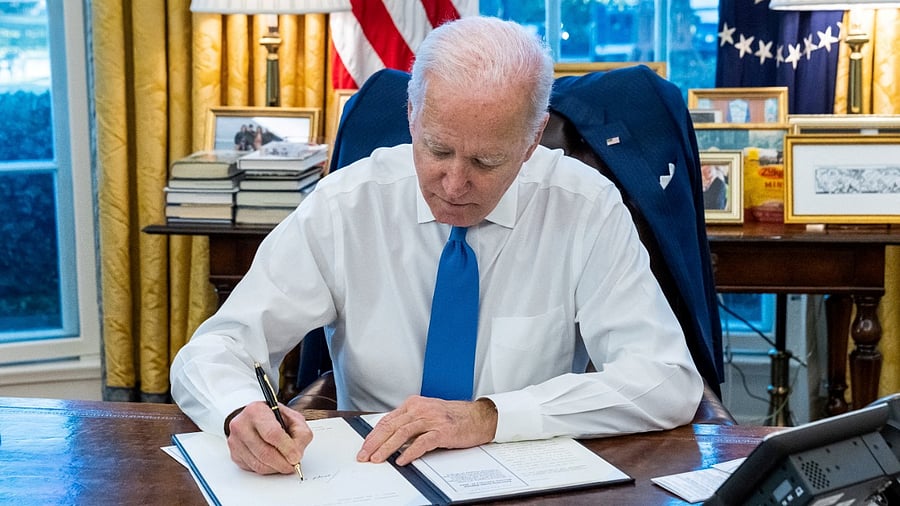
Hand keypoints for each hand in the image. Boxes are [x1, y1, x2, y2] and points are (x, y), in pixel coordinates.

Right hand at [225, 401, 313, 473]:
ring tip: (285, 464)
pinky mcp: (234, 454)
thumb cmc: (274, 418)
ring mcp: (235, 441)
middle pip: (264, 452)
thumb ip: (300, 433)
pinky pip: (253, 469)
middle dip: (282, 463)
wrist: (254, 418)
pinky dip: (267, 469)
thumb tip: (297, 453)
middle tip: (293, 465)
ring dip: (276, 468)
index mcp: (256, 411)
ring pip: (258, 464)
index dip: (286, 448)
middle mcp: (242, 425)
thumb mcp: (293, 418)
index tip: (296, 457)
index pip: (272, 433)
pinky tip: (273, 462)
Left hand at [357, 396, 497, 465]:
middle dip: (374, 443)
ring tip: (377, 459)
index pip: (387, 420)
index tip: (364, 447)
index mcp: (414, 404)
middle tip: (364, 455)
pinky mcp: (443, 431)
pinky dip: (410, 452)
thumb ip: (410, 422)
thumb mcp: (428, 413)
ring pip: (402, 433)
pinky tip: (402, 460)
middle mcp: (420, 409)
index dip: (373, 435)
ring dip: (387, 448)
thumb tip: (389, 438)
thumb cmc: (454, 416)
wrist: (479, 416)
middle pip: (391, 426)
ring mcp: (432, 419)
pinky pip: (422, 442)